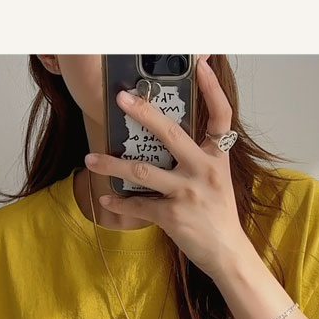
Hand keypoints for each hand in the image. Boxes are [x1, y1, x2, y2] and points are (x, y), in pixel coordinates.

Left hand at [96, 52, 241, 285]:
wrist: (228, 253)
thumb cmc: (218, 212)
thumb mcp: (216, 177)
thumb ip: (197, 154)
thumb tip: (164, 132)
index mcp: (217, 156)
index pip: (220, 116)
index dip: (212, 89)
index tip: (201, 65)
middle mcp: (204, 170)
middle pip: (171, 134)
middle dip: (143, 113)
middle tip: (120, 98)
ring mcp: (188, 193)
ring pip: (142, 172)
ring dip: (111, 165)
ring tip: (90, 158)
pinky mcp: (172, 216)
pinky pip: (138, 205)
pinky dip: (119, 203)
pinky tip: (105, 200)